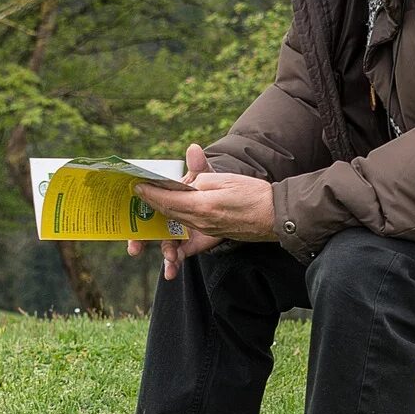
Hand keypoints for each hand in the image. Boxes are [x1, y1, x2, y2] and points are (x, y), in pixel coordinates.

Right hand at [125, 144, 229, 278]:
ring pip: (163, 245)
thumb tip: (194, 149)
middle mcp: (166, 217)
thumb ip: (198, 166)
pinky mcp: (188, 244)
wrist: (226, 201)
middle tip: (134, 249)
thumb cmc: (206, 185)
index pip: (144, 207)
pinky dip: (174, 263)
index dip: (133, 215)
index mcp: (164, 200)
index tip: (123, 222)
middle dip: (138, 241)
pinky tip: (171, 273)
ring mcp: (176, 232)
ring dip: (162, 255)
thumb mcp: (203, 175)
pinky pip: (178, 255)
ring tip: (167, 263)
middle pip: (147, 230)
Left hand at [135, 144, 275, 256]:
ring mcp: (207, 230)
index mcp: (203, 205)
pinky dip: (178, 229)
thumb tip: (188, 183)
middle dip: (152, 203)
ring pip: (177, 223)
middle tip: (140, 192)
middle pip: (169, 212)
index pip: (169, 200)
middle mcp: (201, 222)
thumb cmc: (254, 194)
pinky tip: (172, 228)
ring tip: (152, 204)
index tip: (138, 186)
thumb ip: (202, 179)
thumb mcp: (226, 179)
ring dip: (163, 214)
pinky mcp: (213, 234)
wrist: (276, 216)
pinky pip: (189, 233)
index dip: (151, 193)